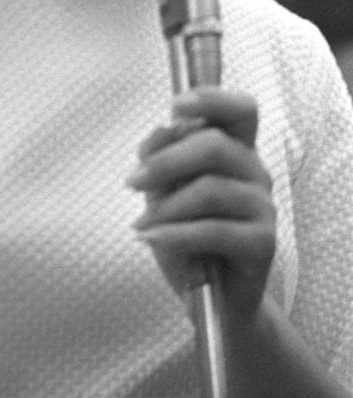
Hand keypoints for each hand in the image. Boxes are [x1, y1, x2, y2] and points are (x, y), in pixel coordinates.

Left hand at [128, 87, 275, 327]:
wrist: (211, 299)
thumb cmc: (186, 236)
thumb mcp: (163, 191)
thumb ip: (160, 157)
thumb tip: (160, 132)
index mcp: (235, 149)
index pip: (240, 109)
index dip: (211, 98)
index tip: (174, 106)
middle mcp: (255, 171)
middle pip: (215, 145)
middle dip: (166, 161)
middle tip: (133, 182)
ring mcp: (264, 206)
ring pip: (211, 189)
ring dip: (166, 206)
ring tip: (141, 223)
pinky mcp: (264, 243)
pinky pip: (214, 230)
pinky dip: (175, 234)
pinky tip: (150, 239)